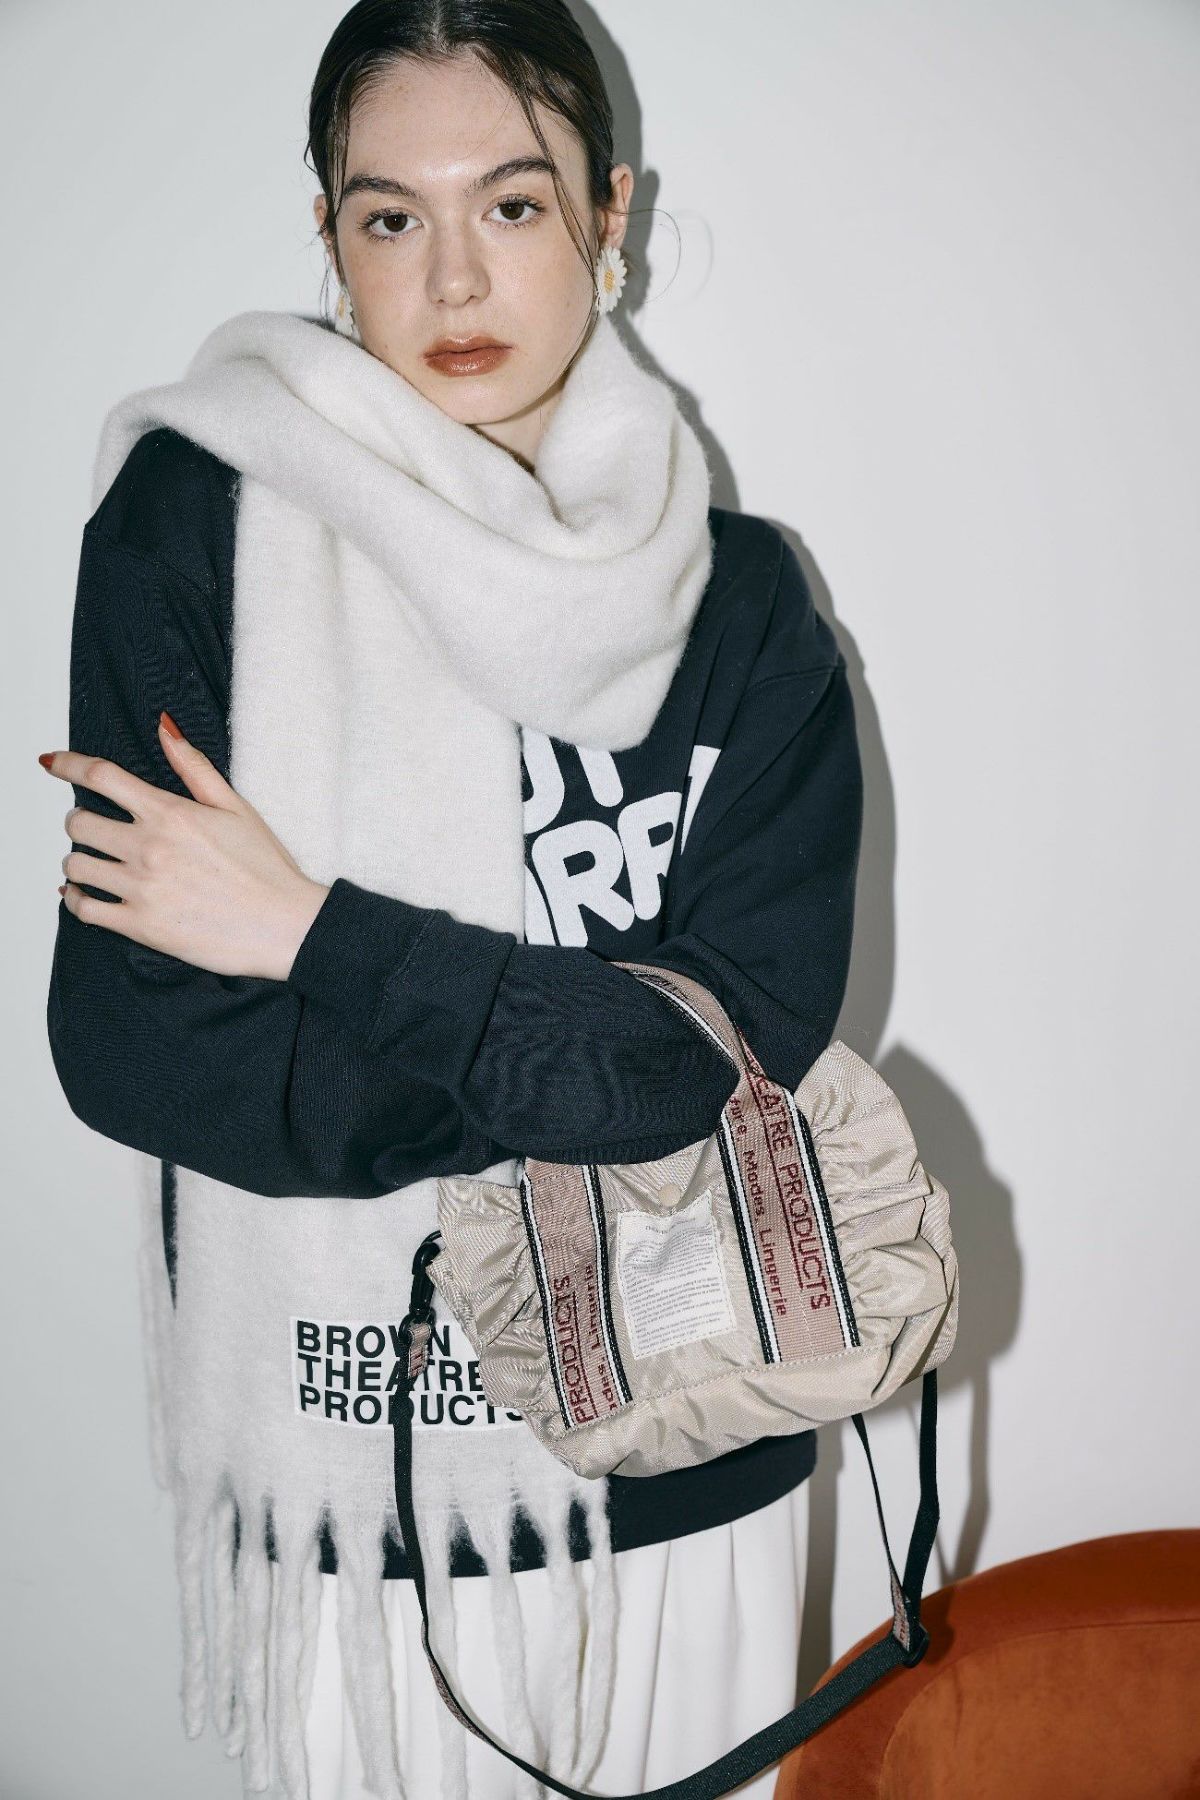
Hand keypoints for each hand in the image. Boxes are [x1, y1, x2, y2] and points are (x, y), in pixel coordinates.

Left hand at [41, 711, 330, 981]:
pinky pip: (84, 908)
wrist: (285, 926)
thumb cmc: (267, 869)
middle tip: (93, 827)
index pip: (102, 776)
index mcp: (170, 814)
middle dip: (80, 820)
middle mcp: (148, 848)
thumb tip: (164, 728)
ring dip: (78, 860)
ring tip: (94, 862)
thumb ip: (194, 767)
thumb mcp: (236, 807)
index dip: (69, 763)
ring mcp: (141, 888)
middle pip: (79, 822)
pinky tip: (82, 893)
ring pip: (76, 865)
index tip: (53, 761)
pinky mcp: (140, 925)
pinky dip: (75, 898)